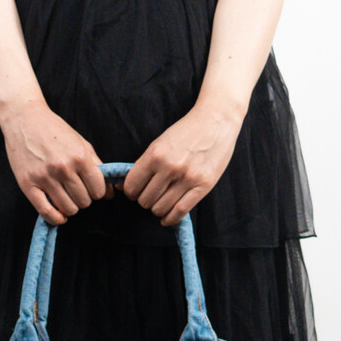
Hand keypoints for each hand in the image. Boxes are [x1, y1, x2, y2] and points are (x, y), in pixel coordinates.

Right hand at [0, 100, 113, 224]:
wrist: (24, 118)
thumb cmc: (54, 130)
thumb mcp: (81, 143)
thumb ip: (97, 166)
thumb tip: (110, 192)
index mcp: (80, 157)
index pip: (98, 190)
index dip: (97, 192)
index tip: (91, 189)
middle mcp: (63, 168)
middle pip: (84, 201)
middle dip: (83, 198)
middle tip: (76, 190)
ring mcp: (44, 177)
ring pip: (68, 208)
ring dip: (70, 207)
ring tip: (66, 197)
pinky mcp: (28, 184)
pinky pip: (46, 211)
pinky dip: (56, 218)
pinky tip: (59, 215)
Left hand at [121, 101, 244, 226]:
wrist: (216, 121)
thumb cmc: (186, 131)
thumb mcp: (160, 143)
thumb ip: (145, 164)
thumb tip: (123, 186)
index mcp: (155, 154)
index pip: (132, 185)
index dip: (130, 192)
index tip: (135, 192)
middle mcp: (170, 167)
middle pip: (145, 200)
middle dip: (144, 200)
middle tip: (151, 195)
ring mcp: (187, 177)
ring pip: (160, 208)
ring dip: (157, 209)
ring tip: (161, 202)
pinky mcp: (203, 185)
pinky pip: (180, 211)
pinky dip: (170, 219)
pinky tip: (166, 218)